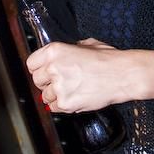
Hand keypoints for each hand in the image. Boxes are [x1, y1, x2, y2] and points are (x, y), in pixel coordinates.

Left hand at [26, 40, 153, 112]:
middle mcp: (53, 68)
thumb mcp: (86, 45)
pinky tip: (75, 97)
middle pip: (37, 80)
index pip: (31, 63)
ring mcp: (58, 87)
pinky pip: (54, 108)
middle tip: (61, 81)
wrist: (122, 75)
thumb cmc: (108, 59)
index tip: (43, 71)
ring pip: (45, 96)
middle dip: (47, 82)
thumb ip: (69, 50)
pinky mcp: (65, 103)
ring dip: (56, 95)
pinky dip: (62, 106)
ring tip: (72, 90)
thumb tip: (61, 57)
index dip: (39, 68)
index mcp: (55, 51)